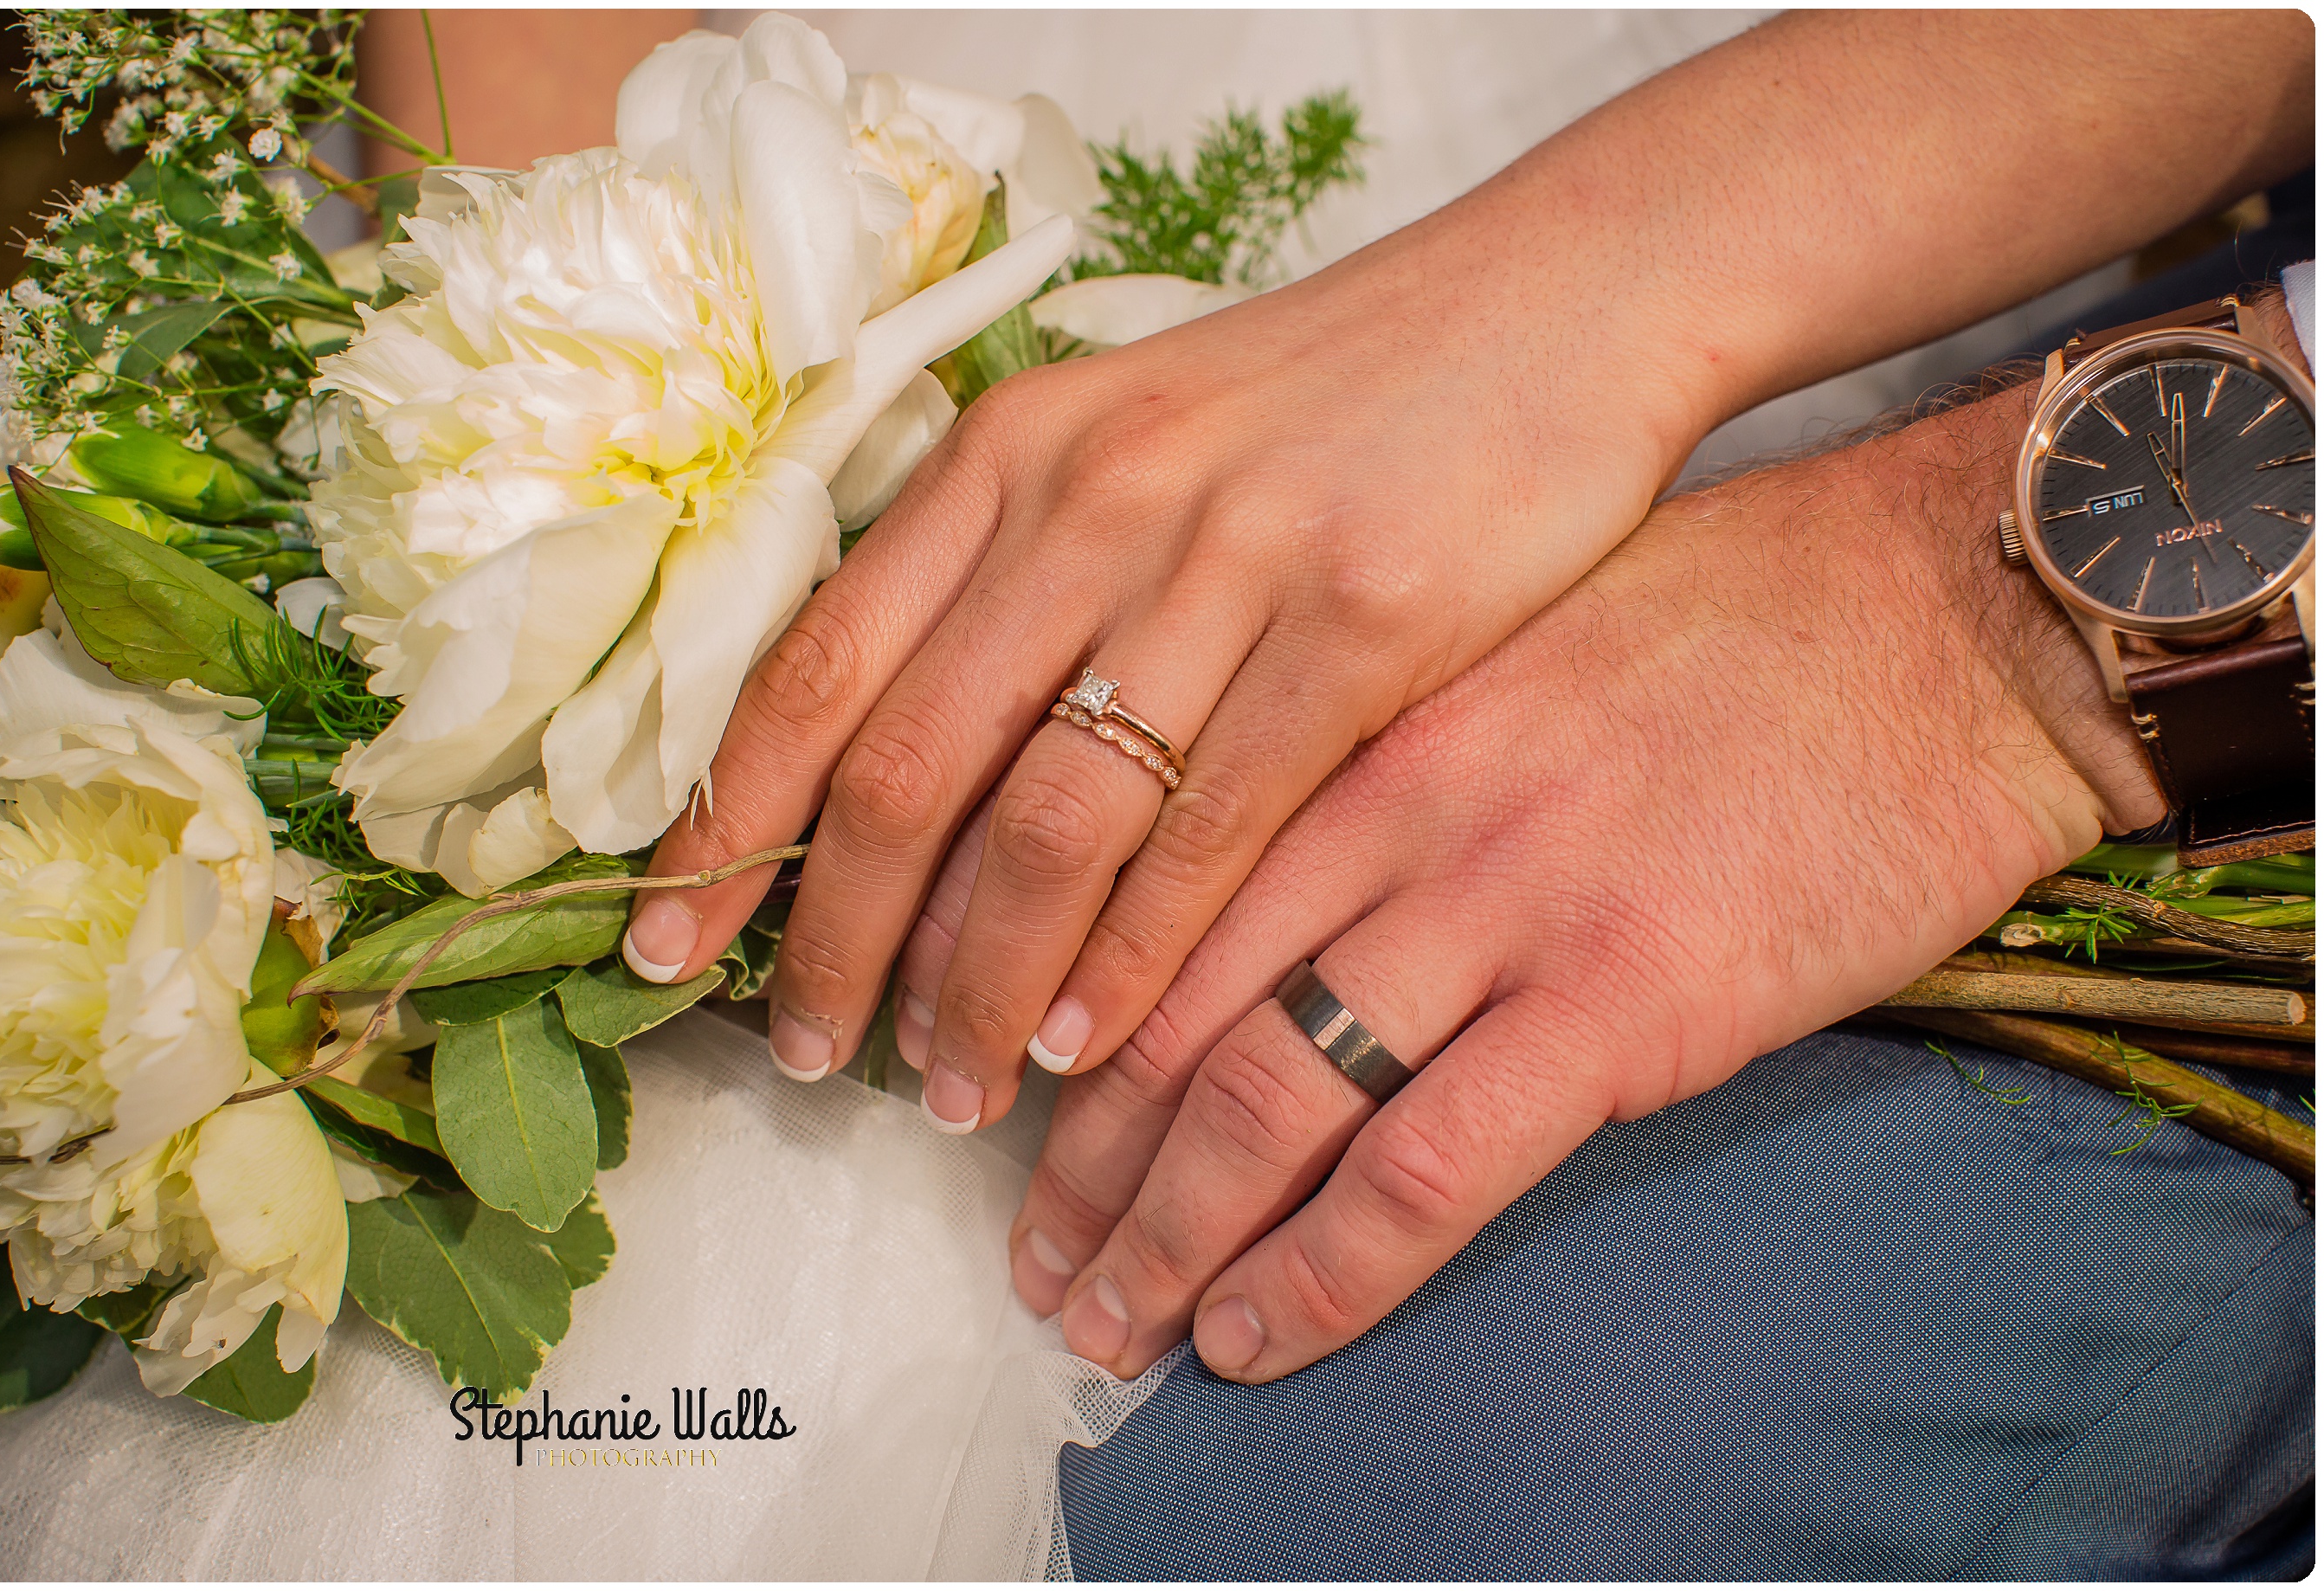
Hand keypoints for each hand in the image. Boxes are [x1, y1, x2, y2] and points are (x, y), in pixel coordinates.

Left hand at [623, 11, 2307, 1128]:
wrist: (1550, 309)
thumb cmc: (1322, 403)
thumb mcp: (1125, 442)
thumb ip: (1004, 578)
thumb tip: (882, 767)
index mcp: (1008, 455)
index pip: (816, 661)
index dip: (733, 820)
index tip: (673, 942)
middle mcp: (1089, 501)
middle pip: (911, 764)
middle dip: (843, 936)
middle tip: (813, 1057)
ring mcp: (1222, 564)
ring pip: (1052, 819)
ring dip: (984, 975)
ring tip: (955, 1085)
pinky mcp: (1357, 626)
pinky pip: (1211, 829)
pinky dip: (1138, 951)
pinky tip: (1094, 1036)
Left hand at [902, 377, 2168, 1380]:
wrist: (1947, 610)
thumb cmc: (1739, 616)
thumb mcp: (1502, 637)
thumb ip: (1370, 746)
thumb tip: (1262, 871)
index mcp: (1350, 714)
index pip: (1137, 886)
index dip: (1045, 1014)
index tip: (998, 1100)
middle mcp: (1390, 809)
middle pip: (1162, 1007)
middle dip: (1073, 1158)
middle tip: (1026, 1254)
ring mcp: (1499, 906)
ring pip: (1258, 1101)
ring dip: (1160, 1236)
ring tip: (1104, 1319)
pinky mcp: (1618, 1003)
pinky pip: (1423, 1172)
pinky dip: (1320, 1275)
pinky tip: (1254, 1334)